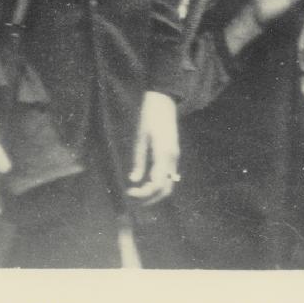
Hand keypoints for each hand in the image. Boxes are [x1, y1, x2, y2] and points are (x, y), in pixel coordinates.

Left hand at [127, 91, 178, 205]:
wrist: (163, 101)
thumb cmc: (149, 117)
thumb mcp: (139, 138)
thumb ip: (138, 160)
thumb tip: (133, 180)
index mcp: (164, 155)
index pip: (156, 184)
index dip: (142, 194)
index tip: (128, 192)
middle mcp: (173, 159)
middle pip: (165, 189)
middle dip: (149, 199)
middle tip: (133, 201)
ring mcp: (175, 157)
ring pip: (168, 184)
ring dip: (154, 194)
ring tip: (137, 195)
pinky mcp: (173, 155)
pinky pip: (167, 176)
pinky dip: (157, 184)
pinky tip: (144, 184)